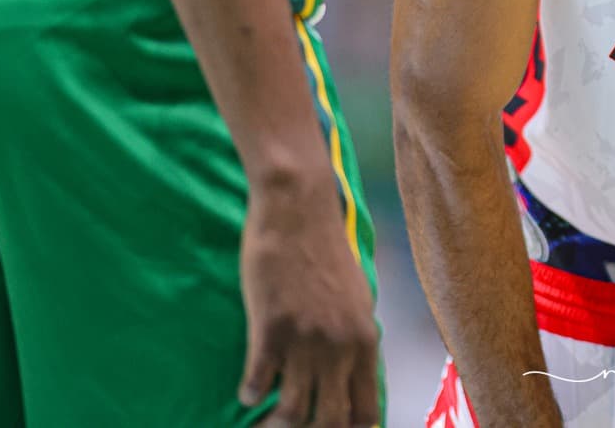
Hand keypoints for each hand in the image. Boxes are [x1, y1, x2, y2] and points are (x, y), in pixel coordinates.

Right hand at [238, 174, 381, 427]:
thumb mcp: (356, 296)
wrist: (299, 209)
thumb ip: (355, 337)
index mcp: (365, 339)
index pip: (367, 411)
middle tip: (289, 426)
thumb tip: (351, 373)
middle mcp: (340, 346)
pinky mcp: (271, 327)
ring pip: (293, 411)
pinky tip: (247, 389)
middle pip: (332, 420)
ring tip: (265, 416)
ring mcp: (306, 339)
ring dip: (275, 422)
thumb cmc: (325, 249)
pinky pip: (258, 383)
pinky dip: (250, 393)